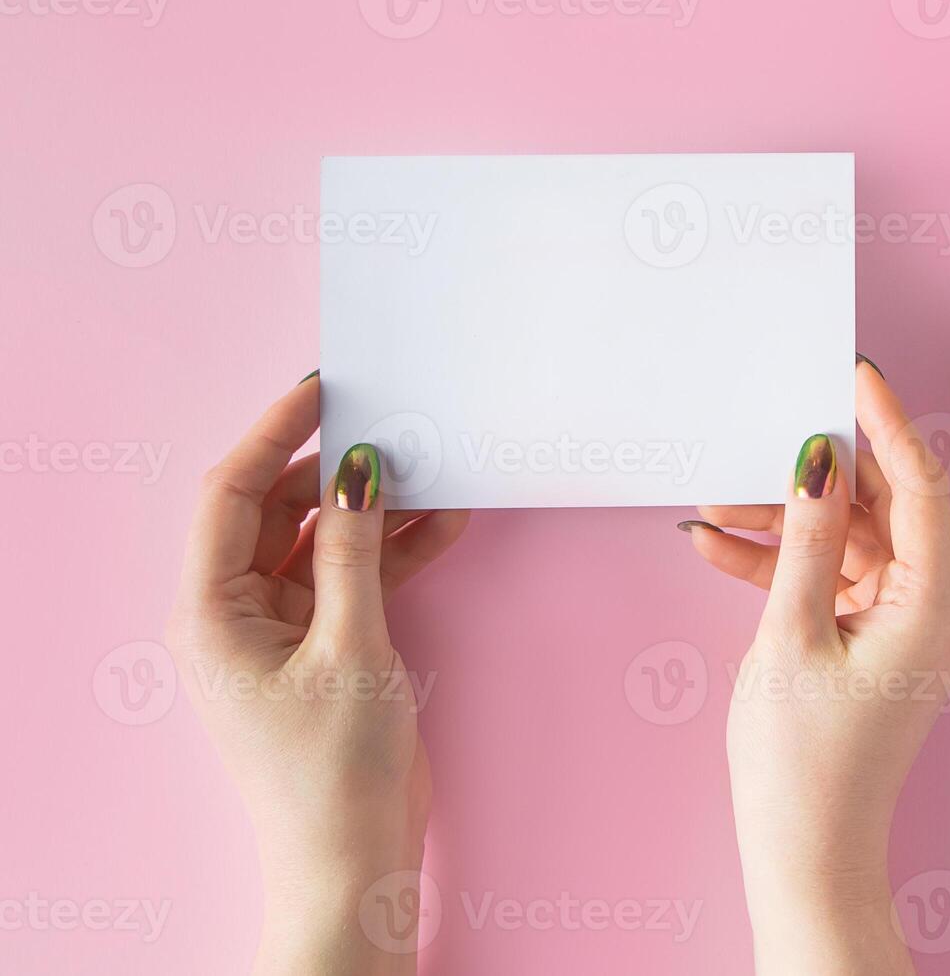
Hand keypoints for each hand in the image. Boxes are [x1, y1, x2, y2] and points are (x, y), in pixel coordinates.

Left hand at [166, 375, 468, 975]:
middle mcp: (237, 611)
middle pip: (279, 510)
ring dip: (376, 510)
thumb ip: (354, 552)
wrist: (355, 857)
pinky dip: (392, 551)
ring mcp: (282, 628)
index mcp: (212, 610)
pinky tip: (441, 522)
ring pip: (324, 540)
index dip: (275, 434)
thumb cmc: (333, 769)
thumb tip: (361, 470)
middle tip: (396, 426)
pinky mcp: (325, 645)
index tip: (323, 388)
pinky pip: (354, 577)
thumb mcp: (351, 648)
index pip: (232, 494)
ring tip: (435, 473)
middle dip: (337, 469)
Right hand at [683, 360, 949, 974]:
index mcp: (933, 602)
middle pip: (879, 510)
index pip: (919, 486)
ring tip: (715, 508)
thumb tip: (818, 460)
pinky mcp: (873, 639)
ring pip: (847, 541)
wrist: (806, 849)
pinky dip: (784, 565)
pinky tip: (722, 548)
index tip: (852, 373)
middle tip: (757, 437)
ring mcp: (904, 624)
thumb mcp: (792, 634)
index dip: (885, 424)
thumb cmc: (804, 760)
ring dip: (785, 523)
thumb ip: (806, 540)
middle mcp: (933, 606)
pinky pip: (832, 580)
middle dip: (811, 479)